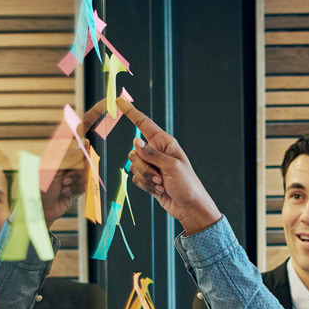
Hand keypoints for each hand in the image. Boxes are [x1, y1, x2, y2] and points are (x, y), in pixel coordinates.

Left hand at [41, 98, 109, 223]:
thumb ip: (70, 153)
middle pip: (88, 153)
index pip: (81, 125)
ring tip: (62, 186)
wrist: (39, 211)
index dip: (95, 113)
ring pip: (89, 170)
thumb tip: (86, 141)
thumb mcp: (52, 166)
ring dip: (75, 181)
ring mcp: (75, 169)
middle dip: (78, 169)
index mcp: (60, 145)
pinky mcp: (78, 182)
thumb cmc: (39, 187)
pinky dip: (76, 189)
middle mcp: (69, 154)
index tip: (109, 103)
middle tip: (63, 179)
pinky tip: (65, 192)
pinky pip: (87, 183)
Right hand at [121, 104, 224, 234]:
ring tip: (162, 184)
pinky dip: (146, 186)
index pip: (144, 124)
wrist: (189, 207)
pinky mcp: (147, 178)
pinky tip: (159, 189)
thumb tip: (135, 141)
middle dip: (144, 167)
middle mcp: (156, 151)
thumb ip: (152, 154)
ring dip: (147, 178)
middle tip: (160, 176)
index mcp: (164, 143)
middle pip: (134, 152)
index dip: (131, 112)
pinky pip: (135, 178)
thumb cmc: (187, 185)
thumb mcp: (171, 167)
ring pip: (133, 166)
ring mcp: (151, 165)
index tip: (119, 101)